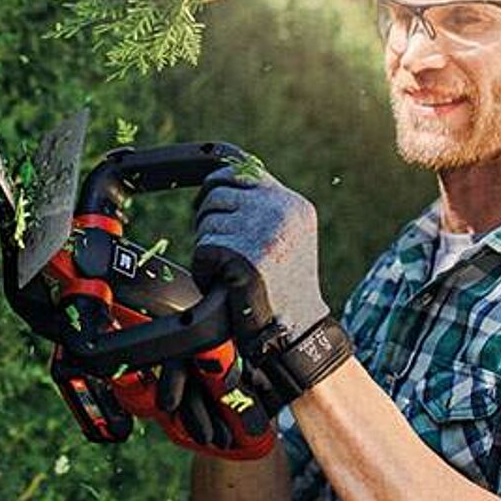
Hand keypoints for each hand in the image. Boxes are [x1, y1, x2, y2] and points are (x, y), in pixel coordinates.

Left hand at [191, 163, 329, 349]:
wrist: (298, 331)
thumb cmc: (286, 290)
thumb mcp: (288, 239)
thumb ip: (264, 209)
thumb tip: (221, 183)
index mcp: (293, 205)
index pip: (245, 169)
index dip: (218, 179)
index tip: (205, 191)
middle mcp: (280, 211)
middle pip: (218, 192)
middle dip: (207, 216)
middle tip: (215, 243)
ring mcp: (262, 231)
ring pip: (207, 222)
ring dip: (207, 248)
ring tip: (228, 272)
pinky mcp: (242, 255)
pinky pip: (202, 250)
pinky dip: (204, 271)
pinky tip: (222, 286)